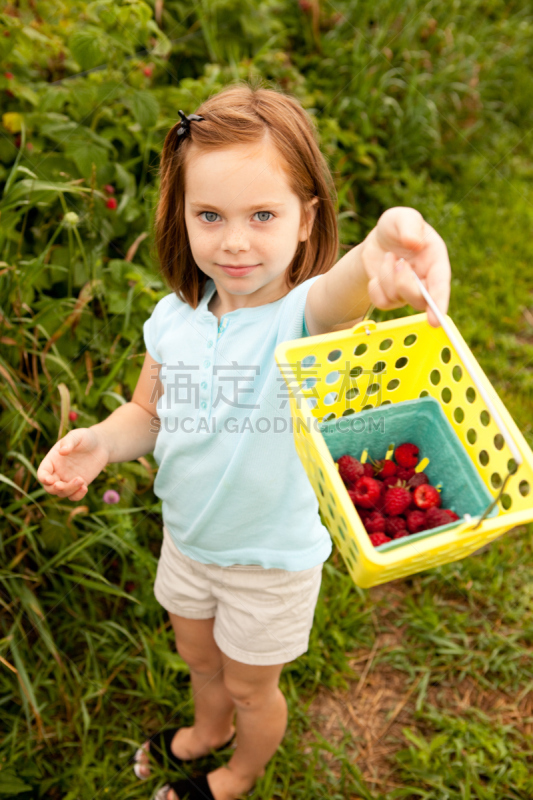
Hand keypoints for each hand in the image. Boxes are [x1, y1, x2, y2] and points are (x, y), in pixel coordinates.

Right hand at [37, 428, 110, 501]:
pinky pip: (74, 496)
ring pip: (62, 493)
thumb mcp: (77, 436)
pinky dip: (77, 496)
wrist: (101, 445)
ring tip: (81, 480)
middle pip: (50, 487)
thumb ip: (69, 442)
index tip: (50, 480)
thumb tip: (62, 451)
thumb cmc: (86, 438)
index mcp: (52, 460)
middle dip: (54, 489)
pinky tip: (85, 488)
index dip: (43, 478)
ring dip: (69, 490)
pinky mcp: (79, 485)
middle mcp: (58, 472)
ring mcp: (68, 480)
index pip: (42, 472)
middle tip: (62, 485)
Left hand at [361, 207, 450, 327]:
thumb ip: (409, 224)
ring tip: (389, 258)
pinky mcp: (393, 299)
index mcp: (436, 261)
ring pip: (397, 299)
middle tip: (398, 260)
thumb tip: (414, 243)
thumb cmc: (396, 227)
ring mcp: (409, 292)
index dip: (439, 303)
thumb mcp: (401, 217)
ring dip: (386, 276)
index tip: (436, 320)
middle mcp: (426, 281)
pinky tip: (378, 274)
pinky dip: (375, 287)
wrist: (379, 240)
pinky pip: (382, 303)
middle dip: (403, 282)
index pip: (440, 285)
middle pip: (419, 300)